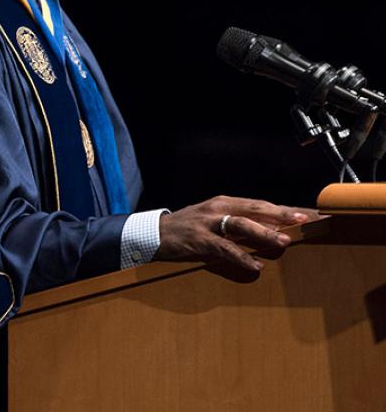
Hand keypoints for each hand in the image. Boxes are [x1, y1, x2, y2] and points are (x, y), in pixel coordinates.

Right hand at [156, 196, 307, 272]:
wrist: (155, 233)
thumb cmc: (191, 229)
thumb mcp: (216, 221)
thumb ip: (241, 224)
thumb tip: (275, 233)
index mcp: (226, 202)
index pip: (263, 204)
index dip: (287, 209)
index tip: (312, 214)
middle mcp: (219, 207)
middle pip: (255, 208)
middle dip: (281, 214)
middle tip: (304, 220)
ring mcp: (208, 222)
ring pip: (240, 224)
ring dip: (263, 233)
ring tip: (283, 241)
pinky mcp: (198, 239)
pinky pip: (223, 247)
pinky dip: (241, 256)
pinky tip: (255, 266)